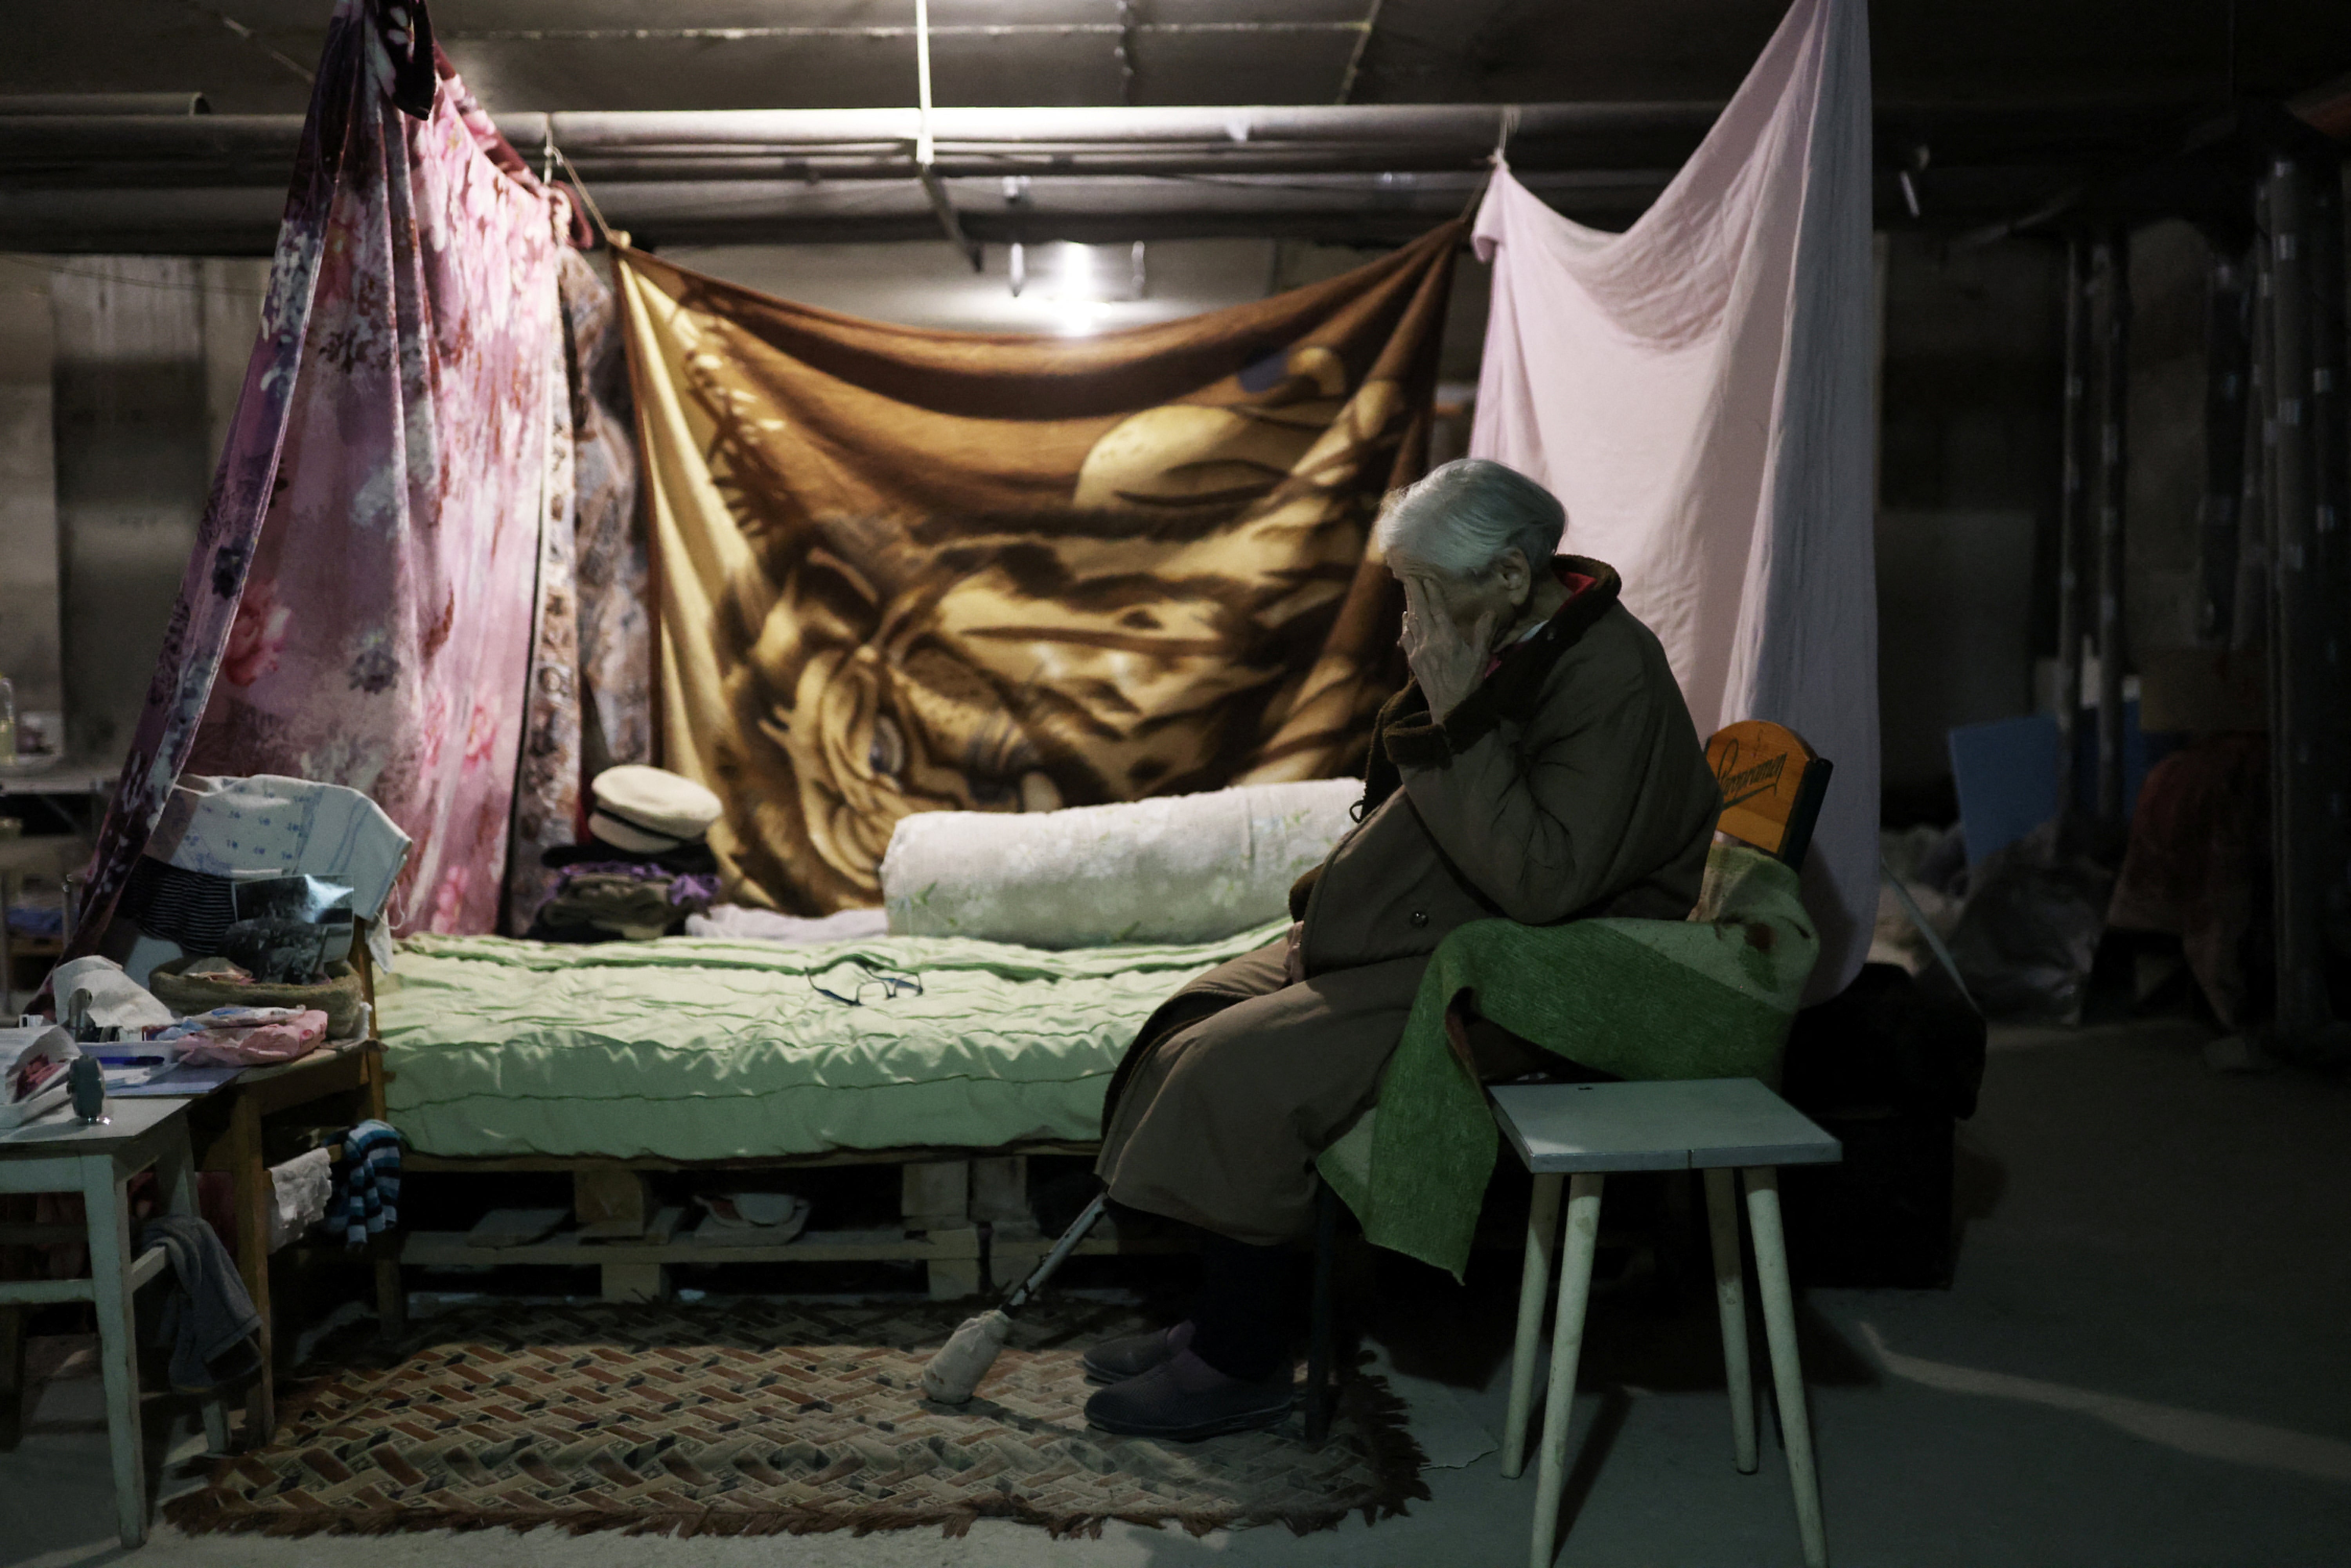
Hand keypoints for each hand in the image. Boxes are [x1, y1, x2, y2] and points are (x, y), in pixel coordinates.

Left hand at [1399, 581, 1498, 722]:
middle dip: (1414, 592)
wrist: (1449, 709)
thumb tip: (1490, 611)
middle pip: (1420, 611)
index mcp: (1448, 639)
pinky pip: (1406, 637)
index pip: (1438, 610)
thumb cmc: (1468, 683)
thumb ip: (1484, 633)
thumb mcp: (1480, 657)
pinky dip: (1405, 624)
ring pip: (1411, 622)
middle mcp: (1430, 642)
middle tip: (1408, 575)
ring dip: (1409, 604)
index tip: (1426, 577)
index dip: (1432, 592)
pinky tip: (1406, 616)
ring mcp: (1418, 651)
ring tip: (1407, 590)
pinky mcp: (1413, 661)